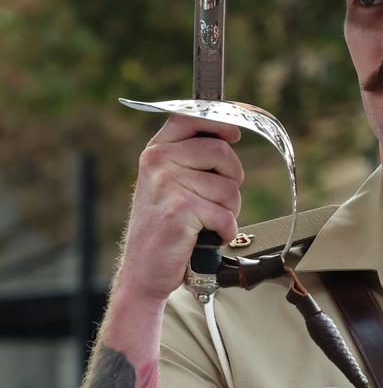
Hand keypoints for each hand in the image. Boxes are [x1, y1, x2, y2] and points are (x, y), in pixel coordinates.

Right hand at [117, 114, 243, 303]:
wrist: (143, 271)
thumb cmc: (164, 225)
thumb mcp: (168, 181)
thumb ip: (190, 155)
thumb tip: (230, 130)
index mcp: (156, 150)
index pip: (192, 116)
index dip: (221, 123)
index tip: (233, 135)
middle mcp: (158, 162)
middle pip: (222, 152)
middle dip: (232, 178)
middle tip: (218, 199)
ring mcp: (168, 185)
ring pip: (229, 188)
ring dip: (228, 210)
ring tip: (206, 221)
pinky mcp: (180, 211)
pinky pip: (226, 215)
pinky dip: (226, 231)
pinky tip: (211, 236)